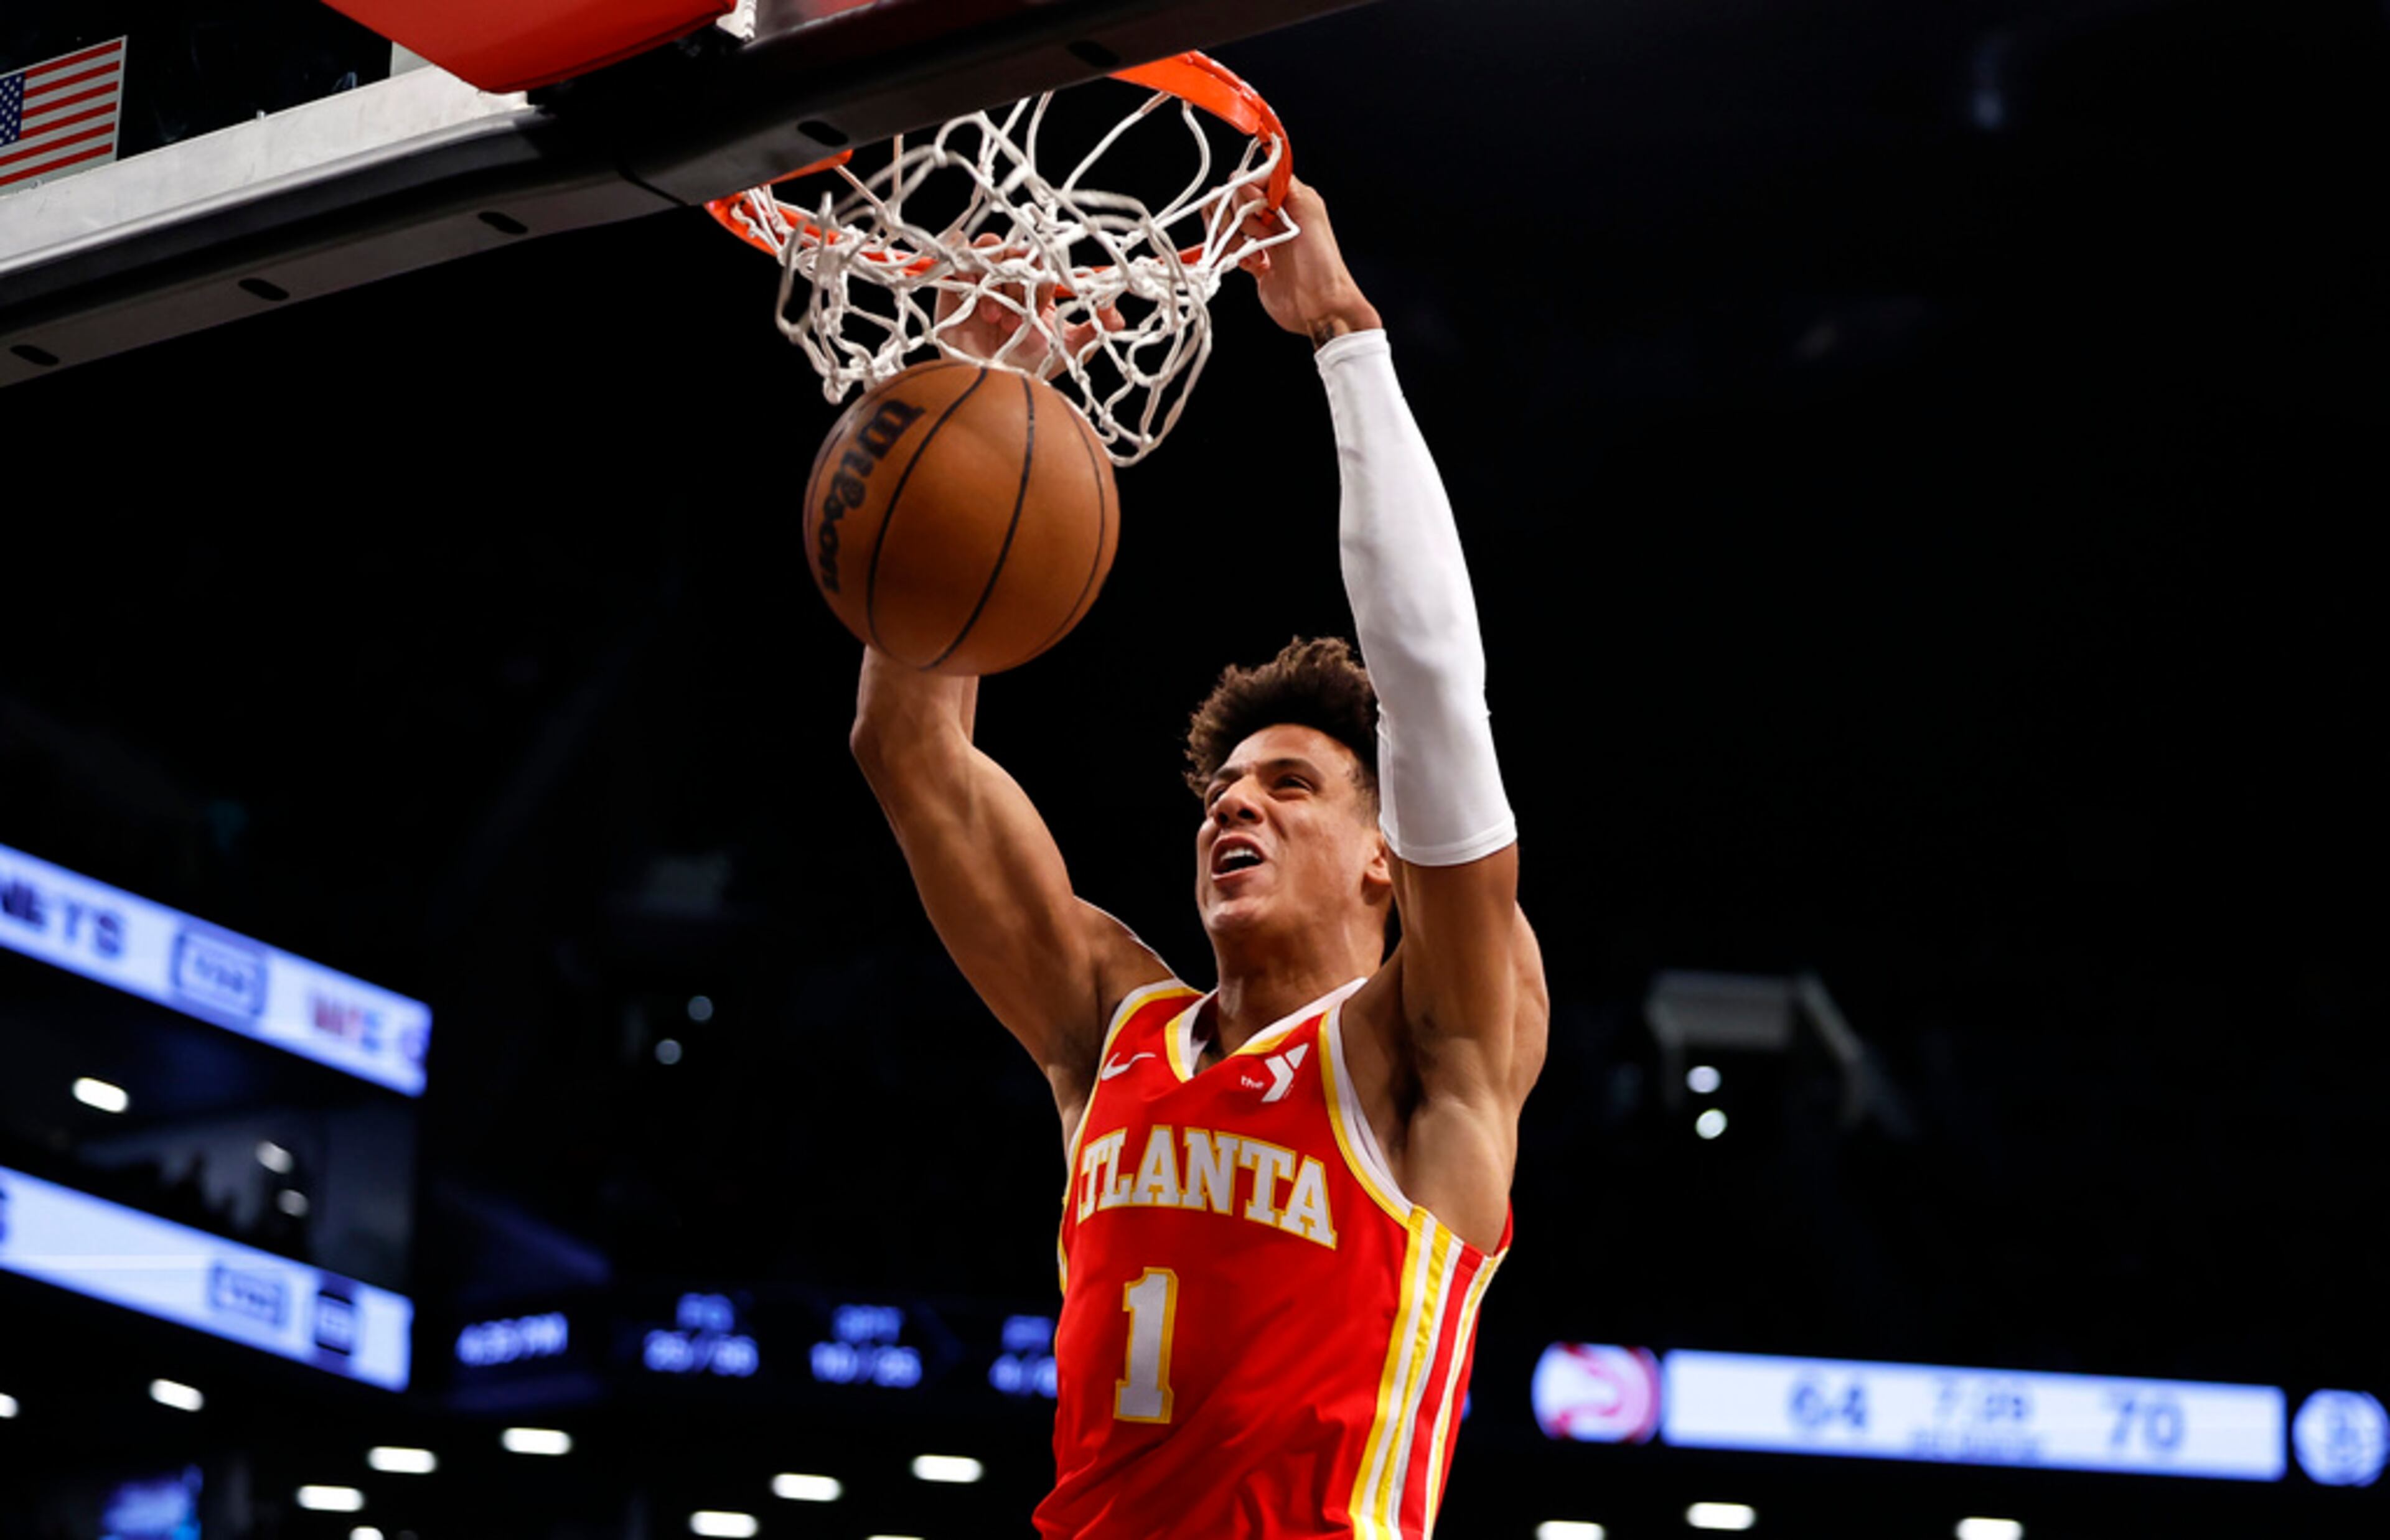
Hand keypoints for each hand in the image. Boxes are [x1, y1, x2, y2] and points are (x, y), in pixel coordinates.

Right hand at [934, 235, 1123, 376]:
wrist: (990, 390)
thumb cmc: (1027, 372)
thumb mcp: (1067, 351)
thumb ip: (1093, 331)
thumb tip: (1117, 314)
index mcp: (1034, 293)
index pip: (1043, 263)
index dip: (1044, 281)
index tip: (1042, 309)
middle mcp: (1008, 284)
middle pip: (1016, 254)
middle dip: (1019, 284)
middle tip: (1015, 321)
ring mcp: (980, 284)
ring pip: (990, 252)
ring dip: (996, 281)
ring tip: (995, 317)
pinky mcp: (952, 289)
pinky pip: (958, 258)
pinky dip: (965, 263)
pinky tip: (973, 284)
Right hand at [1237, 176, 1382, 345]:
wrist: (1319, 306)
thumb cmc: (1321, 263)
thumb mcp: (1308, 210)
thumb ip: (1281, 184)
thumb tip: (1247, 175)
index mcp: (1287, 197)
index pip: (1249, 178)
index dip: (1245, 191)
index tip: (1257, 208)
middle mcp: (1273, 215)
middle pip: (1231, 200)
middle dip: (1236, 217)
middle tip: (1259, 234)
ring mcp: (1260, 238)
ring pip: (1225, 224)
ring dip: (1233, 238)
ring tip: (1255, 253)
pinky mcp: (1252, 261)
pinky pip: (1227, 249)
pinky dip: (1233, 256)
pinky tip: (1255, 265)